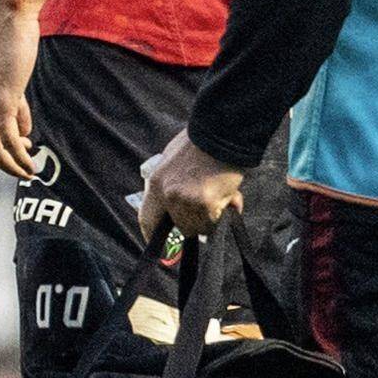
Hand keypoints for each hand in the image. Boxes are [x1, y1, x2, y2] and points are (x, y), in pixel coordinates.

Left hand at [0, 0, 43, 181]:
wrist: (8, 16)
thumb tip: (20, 134)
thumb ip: (10, 104)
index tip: (16, 152)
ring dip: (12, 166)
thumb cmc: (10, 40)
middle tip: (23, 168)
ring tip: (30, 171)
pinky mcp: (1, 101)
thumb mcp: (5, 78)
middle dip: (2, 164)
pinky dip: (19, 158)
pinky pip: (8, 140)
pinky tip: (30, 165)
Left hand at [134, 126, 245, 243]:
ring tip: (221, 194)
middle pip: (182, 226)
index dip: (153, 234)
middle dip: (196, 222)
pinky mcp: (205, 203)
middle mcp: (168, 194)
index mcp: (157, 183)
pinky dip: (226, 212)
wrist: (221, 131)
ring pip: (201, 226)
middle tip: (209, 207)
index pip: (147, 218)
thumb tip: (183, 205)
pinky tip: (230, 195)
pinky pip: (217, 220)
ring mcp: (185, 200)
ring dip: (213, 216)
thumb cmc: (202, 144)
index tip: (160, 246)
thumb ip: (175, 184)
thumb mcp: (174, 161)